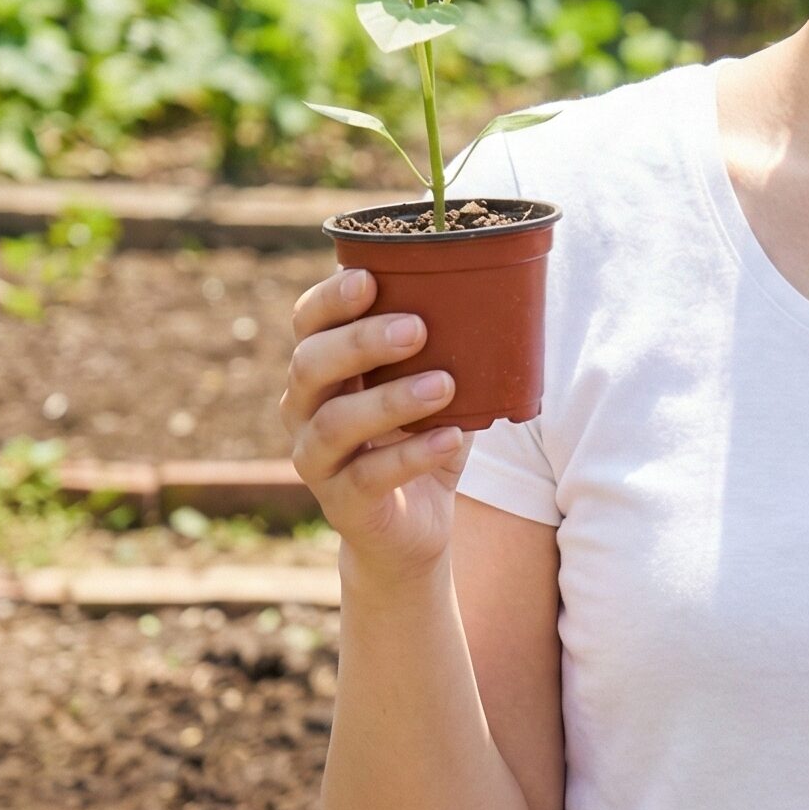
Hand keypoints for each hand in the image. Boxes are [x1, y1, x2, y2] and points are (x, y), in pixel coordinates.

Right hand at [281, 265, 466, 576]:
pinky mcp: (342, 504)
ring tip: (443, 384)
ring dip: (389, 399)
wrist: (412, 530)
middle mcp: (303, 411)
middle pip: (309, 366)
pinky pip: (368, 477)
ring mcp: (316, 460)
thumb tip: (505, 295)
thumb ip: (449, 349)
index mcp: (323, 371)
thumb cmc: (422, 440)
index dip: (329, 300)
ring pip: (333, 423)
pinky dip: (412, 455)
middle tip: (416, 329)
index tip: (368, 279)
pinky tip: (450, 438)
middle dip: (360, 342)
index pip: (307, 324)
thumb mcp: (435, 388)